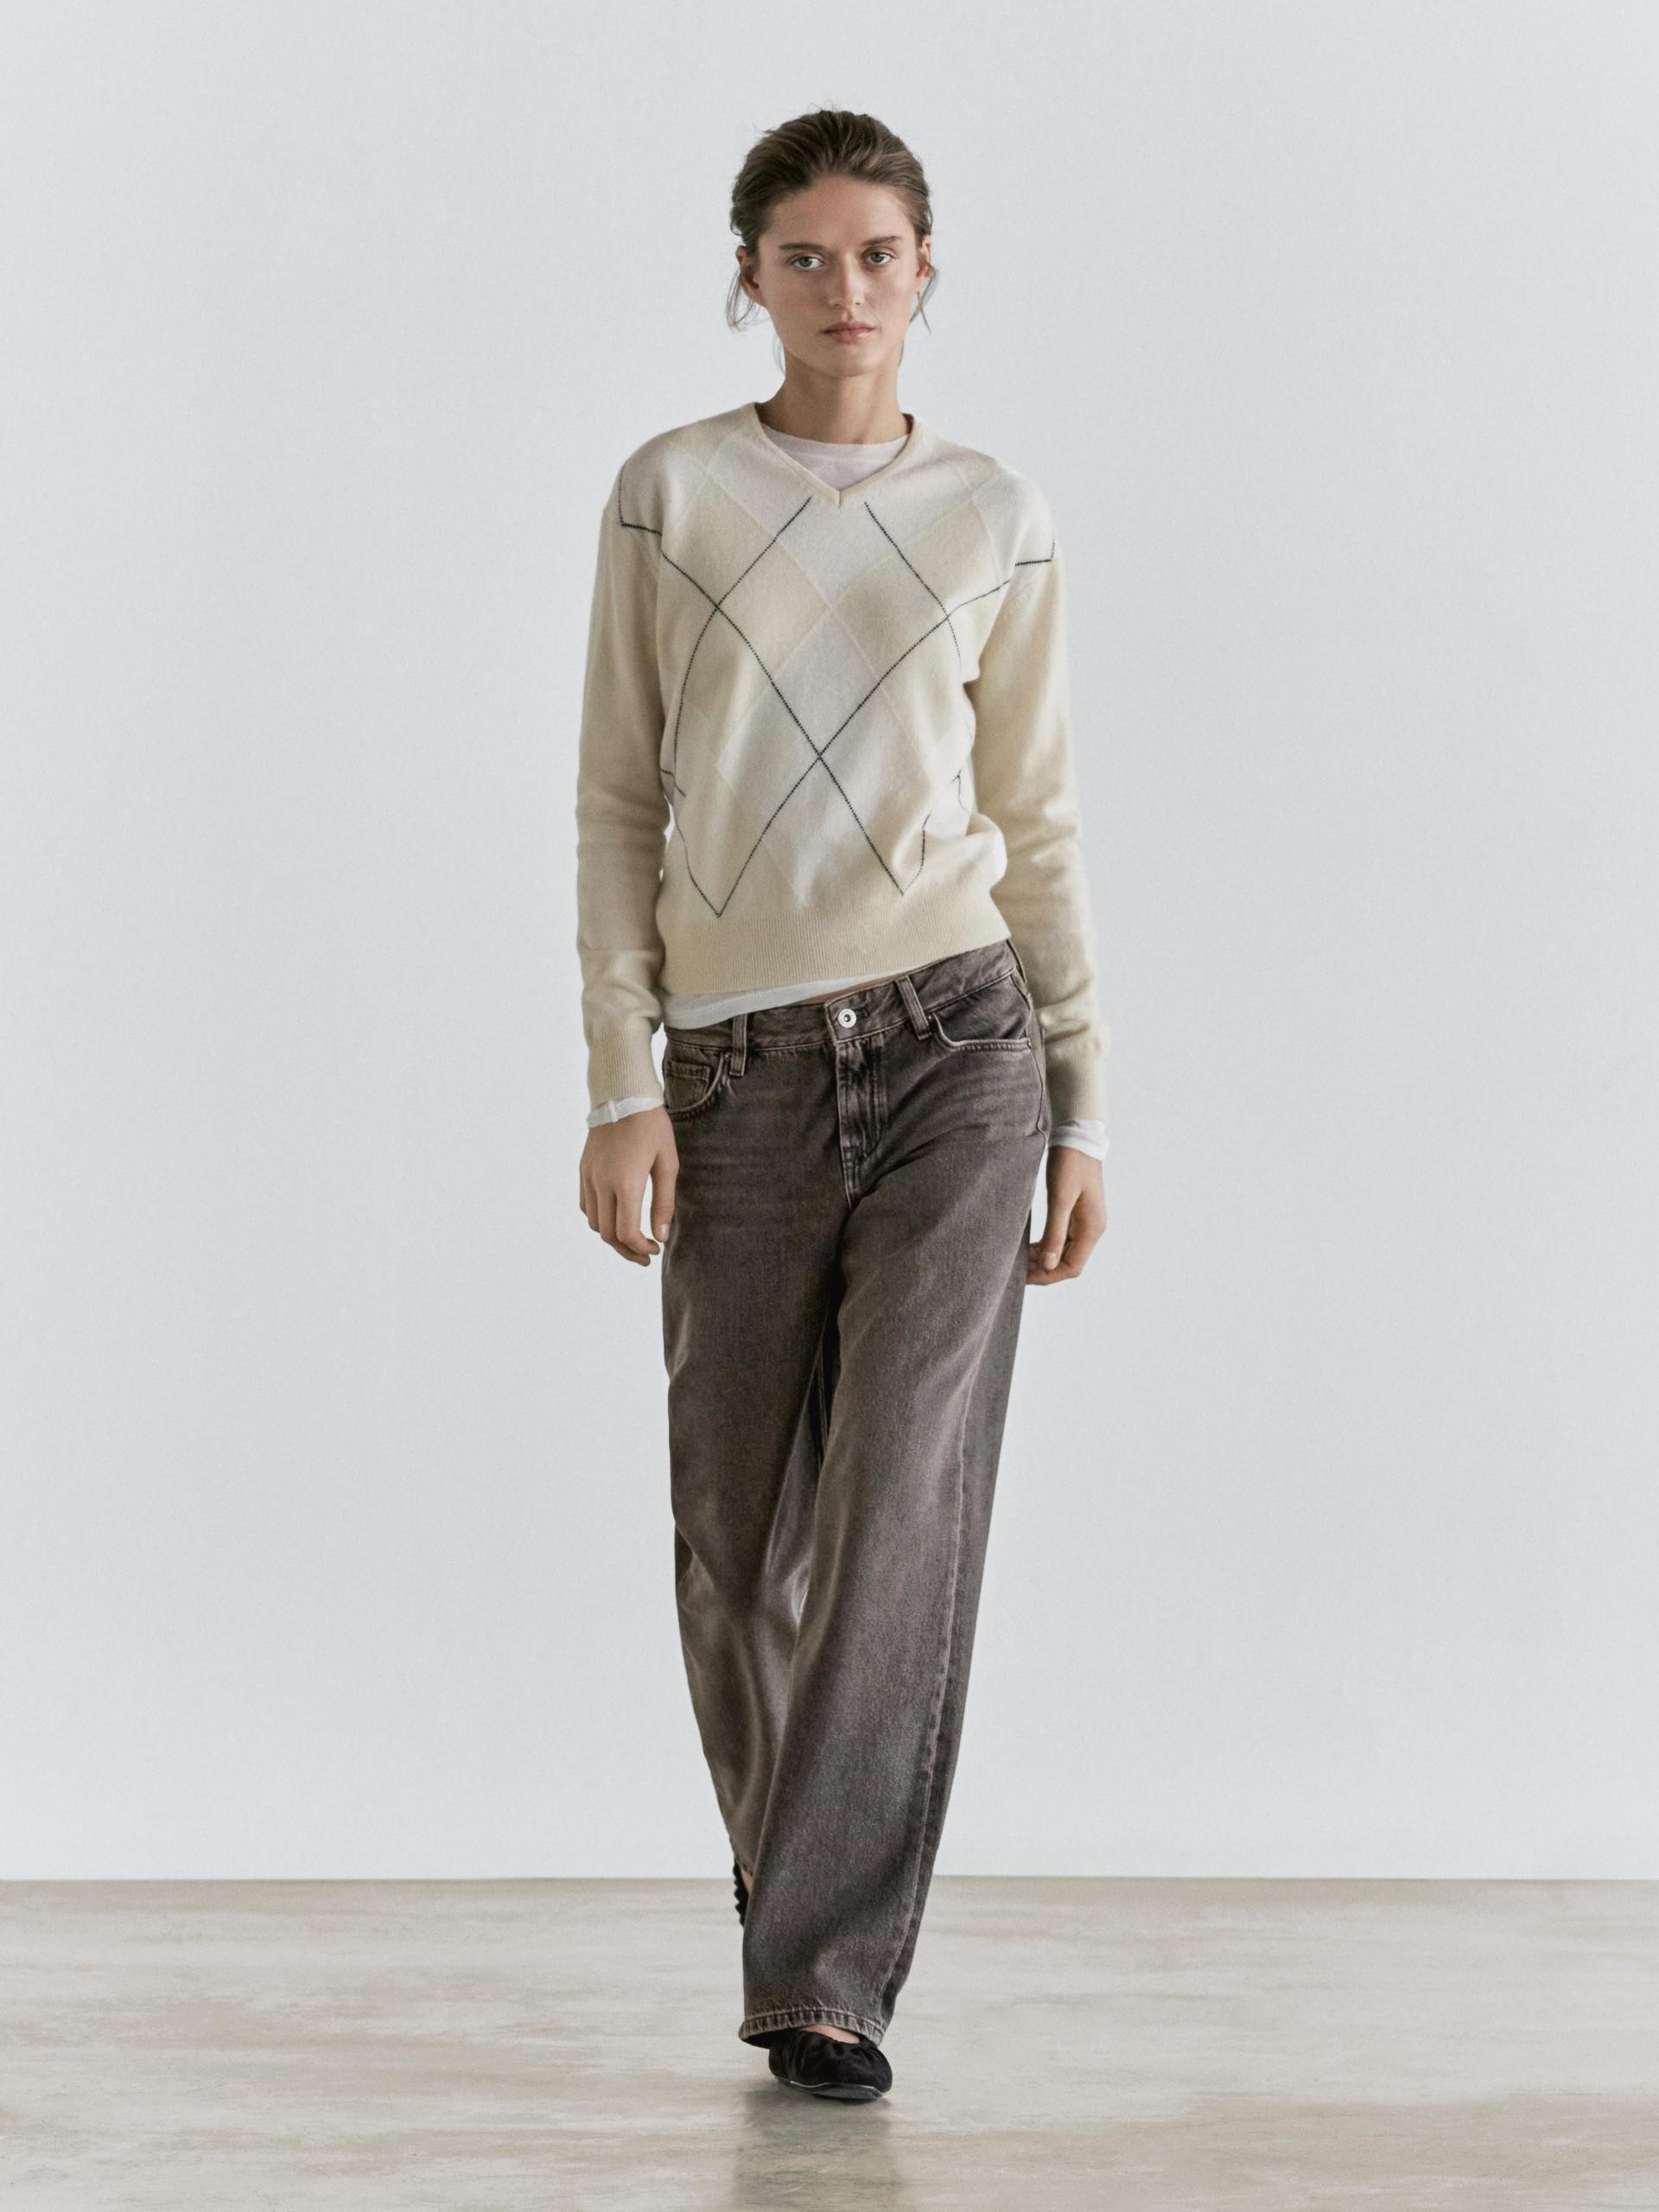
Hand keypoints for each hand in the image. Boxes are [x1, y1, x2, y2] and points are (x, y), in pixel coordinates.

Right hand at [579, 1110, 676, 1265]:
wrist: (623, 1096)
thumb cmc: (652, 1128)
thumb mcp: (668, 1164)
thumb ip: (664, 1203)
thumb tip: (662, 1236)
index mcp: (626, 1183)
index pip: (627, 1233)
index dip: (641, 1248)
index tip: (656, 1250)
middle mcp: (602, 1184)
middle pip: (608, 1234)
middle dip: (627, 1250)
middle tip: (645, 1255)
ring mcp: (589, 1177)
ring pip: (593, 1223)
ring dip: (612, 1237)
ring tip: (632, 1240)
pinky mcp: (583, 1170)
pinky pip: (586, 1205)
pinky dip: (599, 1219)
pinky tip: (615, 1217)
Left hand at [1027, 1145, 1106, 1283]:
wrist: (1078, 1138)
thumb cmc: (1070, 1164)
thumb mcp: (1060, 1198)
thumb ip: (1054, 1232)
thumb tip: (1047, 1265)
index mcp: (1091, 1228)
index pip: (1072, 1267)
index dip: (1048, 1276)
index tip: (1024, 1278)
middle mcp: (1092, 1229)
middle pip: (1068, 1262)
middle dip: (1043, 1270)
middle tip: (1016, 1270)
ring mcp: (1085, 1222)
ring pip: (1064, 1252)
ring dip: (1043, 1259)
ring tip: (1019, 1261)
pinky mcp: (1077, 1215)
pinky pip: (1062, 1239)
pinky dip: (1046, 1247)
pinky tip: (1029, 1248)